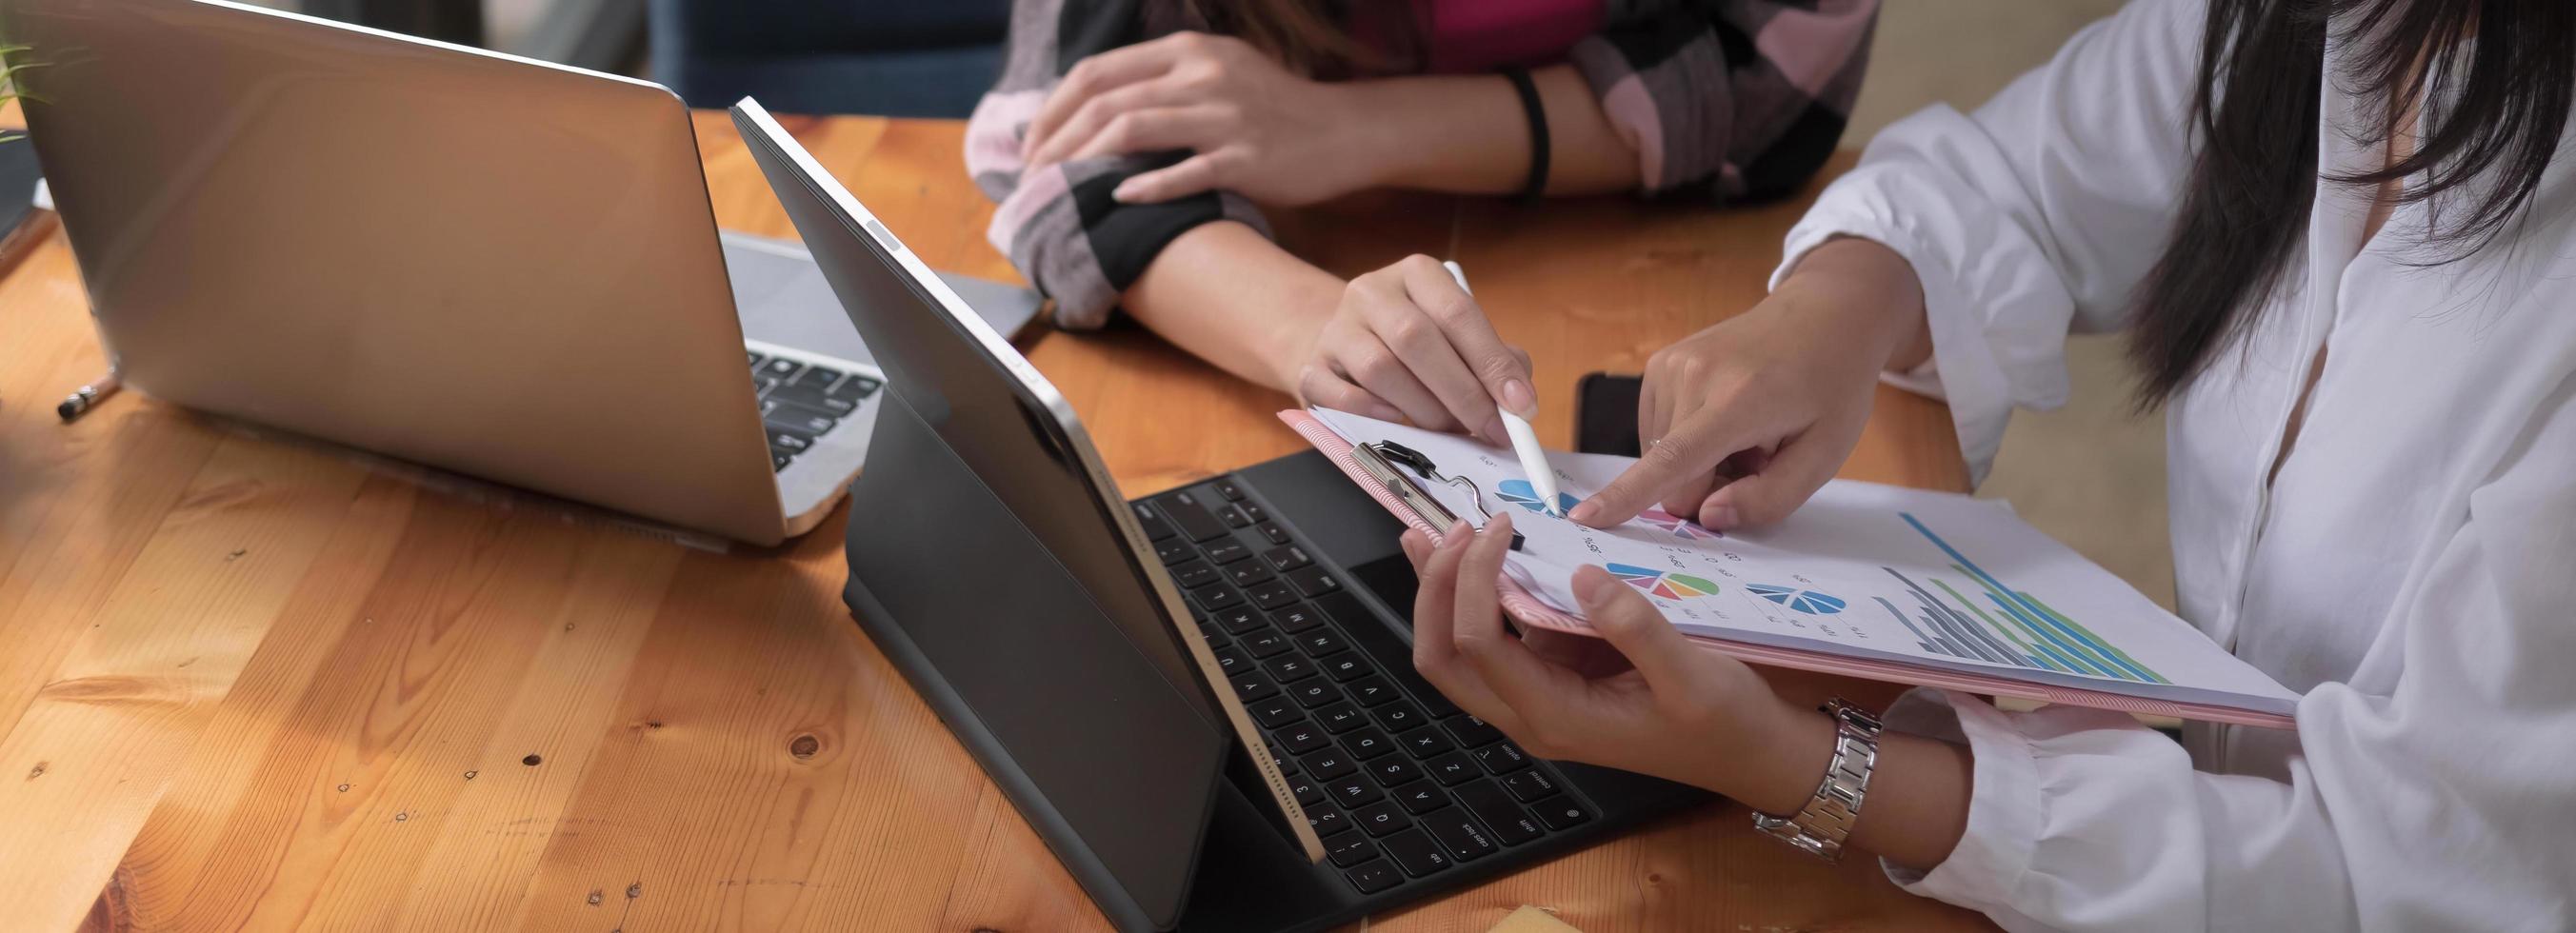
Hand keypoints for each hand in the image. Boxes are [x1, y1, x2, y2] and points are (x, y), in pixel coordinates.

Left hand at [1020, 32, 1374, 206]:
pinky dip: (1147, 186)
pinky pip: (1185, 171)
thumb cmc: (1273, 109)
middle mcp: (1201, 75)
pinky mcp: (1245, 157)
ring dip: (1083, 163)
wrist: (1343, 131)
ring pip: (1132, 130)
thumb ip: (1164, 80)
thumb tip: (1097, 109)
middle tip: (1032, 177)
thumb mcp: (1218, 72)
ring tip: (1058, 190)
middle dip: (1056, 141)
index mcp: (1187, 50)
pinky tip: (1119, 199)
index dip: (1053, 110)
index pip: (1097, 72)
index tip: (1031, 145)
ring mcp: (1224, 115)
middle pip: (1105, 101)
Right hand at [1291, 255, 1533, 442]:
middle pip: (1416, 338)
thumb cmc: (1416, 346)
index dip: (1492, 362)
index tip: (1520, 406)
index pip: (1458, 312)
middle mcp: (1371, 291)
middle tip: (1488, 429)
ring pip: (1380, 369)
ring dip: (1423, 409)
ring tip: (1448, 430)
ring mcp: (1336, 328)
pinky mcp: (1311, 366)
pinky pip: (1339, 394)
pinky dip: (1374, 414)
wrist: (1345, 346)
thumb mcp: (1458, 338)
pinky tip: (1398, 422)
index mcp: (1416, 273)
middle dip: (1461, 392)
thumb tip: (1518, 399)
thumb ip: (1493, 360)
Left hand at [1400, 514, 1825, 807]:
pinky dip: (1474, 597)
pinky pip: (1497, 638)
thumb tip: (1582, 576)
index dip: (1472, 583)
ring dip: (1440, 593)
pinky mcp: (1554, 677)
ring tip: (1429, 535)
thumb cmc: (1725, 724)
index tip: (1500, 528)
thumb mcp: (1694, 677)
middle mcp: (1531, 713)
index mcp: (1555, 717)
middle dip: (1432, 590)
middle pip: (1444, 658)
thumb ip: (1637, 629)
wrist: (1750, 754)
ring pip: (1459, 650)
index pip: (1481, 646)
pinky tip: (1476, 557)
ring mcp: (1538, 697)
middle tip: (1440, 529)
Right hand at [1569, 239, 1927, 531]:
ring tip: (1745, 433)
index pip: (1673, 459)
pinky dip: (1687, 439)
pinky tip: (1724, 418)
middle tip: (1757, 459)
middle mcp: (1693, 375)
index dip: (1628, 496)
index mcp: (1739, 401)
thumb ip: (1769, 498)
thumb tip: (1707, 515)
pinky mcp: (1659, 363)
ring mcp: (1670, 364)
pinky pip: (1657, 431)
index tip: (1585, 517)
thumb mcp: (1824, 455)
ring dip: (1699, 462)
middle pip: (1670, 472)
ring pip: (1659, 455)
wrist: (1825, 314)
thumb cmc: (1832, 387)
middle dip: (1707, 485)